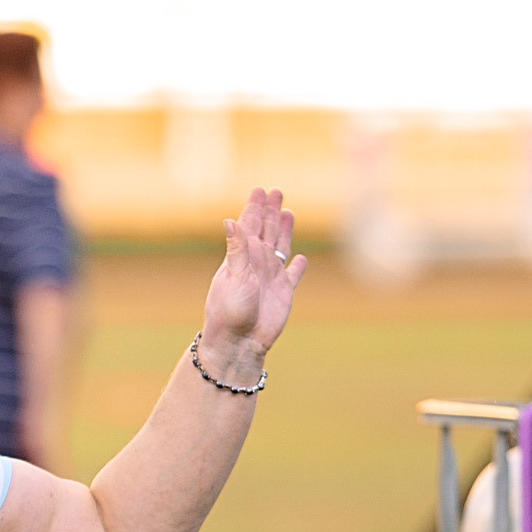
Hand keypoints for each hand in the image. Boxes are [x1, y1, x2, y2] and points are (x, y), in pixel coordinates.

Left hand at [199, 186, 304, 385]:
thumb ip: (236, 248)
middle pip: (267, 230)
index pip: (250, 225)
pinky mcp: (284, 293)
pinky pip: (293, 276)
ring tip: (288, 213)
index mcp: (243, 256)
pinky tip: (301, 258)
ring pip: (281, 247)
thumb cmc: (230, 310)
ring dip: (284, 230)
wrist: (240, 342)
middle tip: (276, 192)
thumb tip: (231, 220)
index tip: (260, 189)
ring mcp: (271, 278)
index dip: (256, 207)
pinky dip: (298, 267)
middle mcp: (257, 264)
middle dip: (272, 211)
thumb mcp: (234, 276)